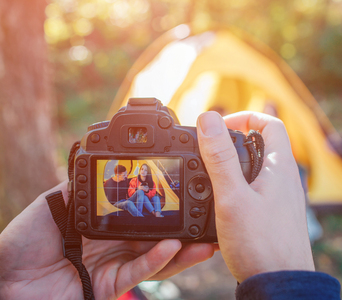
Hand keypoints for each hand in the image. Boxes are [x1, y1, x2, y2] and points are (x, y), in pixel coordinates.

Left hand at [0, 181, 214, 298]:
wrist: (2, 279)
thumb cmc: (22, 242)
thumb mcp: (54, 202)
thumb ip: (81, 186)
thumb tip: (104, 162)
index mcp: (104, 225)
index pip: (141, 215)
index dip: (162, 206)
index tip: (184, 192)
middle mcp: (115, 245)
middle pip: (156, 237)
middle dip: (183, 230)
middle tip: (206, 217)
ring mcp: (114, 266)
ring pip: (156, 258)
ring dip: (182, 249)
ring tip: (204, 239)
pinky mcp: (109, 285)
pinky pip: (138, 272)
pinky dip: (157, 259)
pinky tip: (174, 247)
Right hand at [197, 111, 314, 282]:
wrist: (280, 286)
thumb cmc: (260, 245)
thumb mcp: (232, 197)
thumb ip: (219, 157)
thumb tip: (208, 118)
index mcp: (281, 167)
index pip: (271, 123)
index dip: (245, 117)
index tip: (220, 127)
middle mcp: (286, 179)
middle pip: (263, 145)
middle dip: (235, 142)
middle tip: (210, 152)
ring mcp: (283, 198)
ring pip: (258, 170)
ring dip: (235, 167)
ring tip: (211, 179)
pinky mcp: (276, 216)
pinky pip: (258, 190)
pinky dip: (240, 188)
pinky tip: (223, 206)